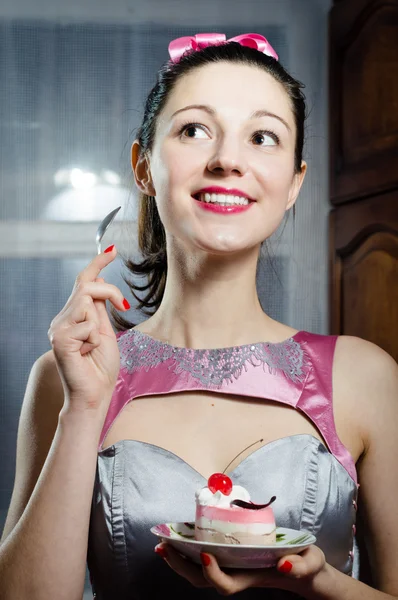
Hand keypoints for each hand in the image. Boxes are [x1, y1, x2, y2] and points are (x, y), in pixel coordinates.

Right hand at [48, 246, 128, 411]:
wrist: (94, 394)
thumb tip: (99, 282)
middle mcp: (61, 320)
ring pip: (87, 303)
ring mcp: (58, 328)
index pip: (83, 283)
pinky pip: (87, 324)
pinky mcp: (60, 339)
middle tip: (124, 307)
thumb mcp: (104, 331)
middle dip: (110, 292)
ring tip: (93, 347)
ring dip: (99, 326)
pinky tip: (86, 355)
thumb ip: (98, 309)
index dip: (97, 265)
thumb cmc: (101, 367)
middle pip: (86, 286)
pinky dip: (95, 340)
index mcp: (72, 317)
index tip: (112, 251)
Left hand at [154, 542, 325, 595]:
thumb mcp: (312, 563)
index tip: (206, 553)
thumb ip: (302, 566)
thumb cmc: (308, 566)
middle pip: (203, 580)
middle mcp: (238, 574)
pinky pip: (204, 558)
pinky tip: (179, 537)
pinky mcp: (232, 556)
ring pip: (199, 573)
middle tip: (163, 547)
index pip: (227, 584)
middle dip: (181, 566)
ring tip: (163, 543)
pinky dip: (188, 549)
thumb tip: (284, 565)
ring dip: (179, 559)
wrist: (308, 571)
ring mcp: (233, 567)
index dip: (213, 573)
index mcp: (254, 576)